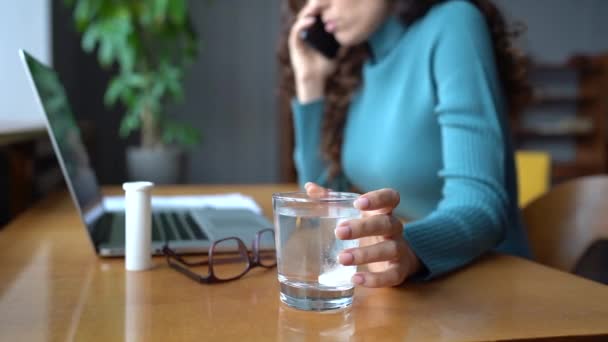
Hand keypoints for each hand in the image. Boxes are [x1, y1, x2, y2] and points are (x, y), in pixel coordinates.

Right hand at [288, 4, 337, 102]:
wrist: (315, 80)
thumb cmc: (325, 67)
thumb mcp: (337, 52)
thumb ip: (342, 42)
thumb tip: (352, 33)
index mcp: (314, 33)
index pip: (316, 16)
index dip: (322, 8)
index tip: (331, 3)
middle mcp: (305, 33)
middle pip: (308, 14)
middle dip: (315, 6)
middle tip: (323, 1)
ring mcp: (299, 38)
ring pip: (301, 19)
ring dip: (308, 12)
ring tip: (317, 6)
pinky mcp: (294, 43)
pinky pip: (296, 30)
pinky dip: (303, 24)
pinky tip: (311, 20)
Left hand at [305, 182, 421, 286]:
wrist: (399, 257)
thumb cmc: (370, 230)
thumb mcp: (355, 214)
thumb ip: (333, 200)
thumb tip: (309, 188)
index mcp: (383, 211)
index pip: (390, 197)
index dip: (378, 199)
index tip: (358, 203)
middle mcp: (394, 228)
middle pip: (385, 224)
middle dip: (362, 227)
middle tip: (339, 231)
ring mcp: (398, 249)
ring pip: (388, 249)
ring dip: (365, 254)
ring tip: (342, 258)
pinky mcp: (398, 271)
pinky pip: (391, 275)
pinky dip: (375, 279)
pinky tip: (355, 279)